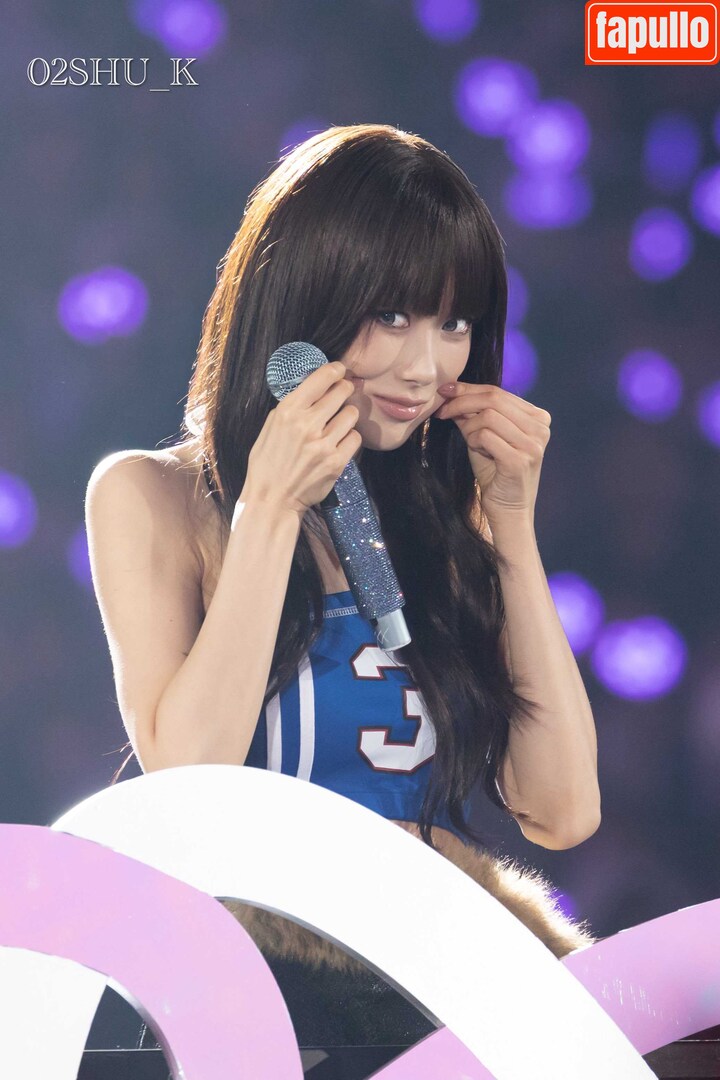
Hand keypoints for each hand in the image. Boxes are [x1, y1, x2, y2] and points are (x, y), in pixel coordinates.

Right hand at [244, 362, 360, 517]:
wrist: (272, 499)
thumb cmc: (267, 463)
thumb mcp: (270, 428)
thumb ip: (291, 408)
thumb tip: (312, 388)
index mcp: (288, 412)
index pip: (320, 379)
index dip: (334, 371)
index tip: (340, 370)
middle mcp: (307, 425)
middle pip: (341, 392)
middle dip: (345, 389)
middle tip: (344, 392)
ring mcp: (323, 444)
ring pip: (351, 414)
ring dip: (347, 416)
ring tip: (338, 423)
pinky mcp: (336, 462)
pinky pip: (355, 438)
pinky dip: (349, 438)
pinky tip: (339, 442)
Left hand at [434, 382, 550, 523]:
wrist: (508, 510)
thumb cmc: (495, 473)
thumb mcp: (483, 437)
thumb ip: (473, 414)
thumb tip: (451, 392)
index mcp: (538, 418)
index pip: (498, 392)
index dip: (468, 389)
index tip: (444, 391)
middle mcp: (541, 428)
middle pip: (493, 399)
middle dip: (461, 402)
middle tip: (442, 411)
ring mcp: (533, 444)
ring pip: (487, 416)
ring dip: (468, 427)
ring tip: (469, 442)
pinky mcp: (520, 460)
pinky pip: (485, 435)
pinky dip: (473, 440)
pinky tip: (477, 451)